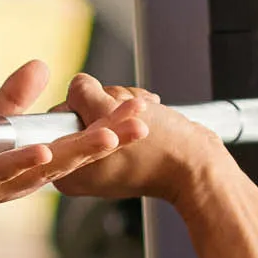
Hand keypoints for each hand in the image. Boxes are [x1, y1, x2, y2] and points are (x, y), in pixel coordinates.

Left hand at [0, 60, 146, 217]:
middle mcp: (19, 182)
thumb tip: (42, 66)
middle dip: (109, 142)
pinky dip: (23, 162)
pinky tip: (44, 152)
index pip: (76, 146)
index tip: (140, 111)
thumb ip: (14, 99)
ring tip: (108, 138)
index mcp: (28, 170)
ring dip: (77, 153)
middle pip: (71, 160)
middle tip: (143, 124)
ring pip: (44, 169)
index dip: (108, 131)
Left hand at [53, 73, 226, 203]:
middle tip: (134, 115)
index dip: (84, 105)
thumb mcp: (109, 114)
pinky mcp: (125, 149)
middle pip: (83, 110)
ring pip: (105, 107)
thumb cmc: (158, 148)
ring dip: (128, 102)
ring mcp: (105, 160)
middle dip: (113, 103)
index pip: (57, 117)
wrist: (200, 165)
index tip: (107, 113)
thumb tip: (76, 85)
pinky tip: (153, 113)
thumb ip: (81, 94)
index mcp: (68, 173)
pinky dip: (138, 108)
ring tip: (148, 114)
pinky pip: (122, 114)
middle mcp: (83, 169)